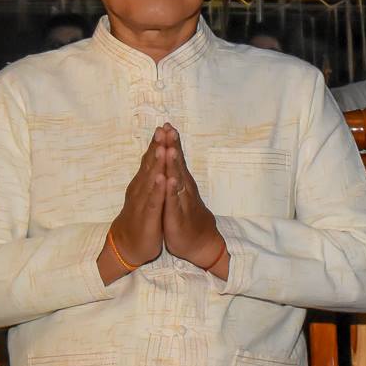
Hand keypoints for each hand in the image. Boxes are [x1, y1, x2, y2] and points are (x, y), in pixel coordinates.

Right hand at [108, 129, 168, 269]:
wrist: (127, 244)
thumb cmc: (139, 218)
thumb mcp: (145, 194)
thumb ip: (148, 176)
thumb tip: (153, 158)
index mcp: (143, 183)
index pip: (150, 160)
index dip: (157, 143)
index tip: (165, 126)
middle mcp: (141, 189)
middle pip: (150, 164)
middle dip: (157, 146)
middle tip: (163, 129)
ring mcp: (144, 202)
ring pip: (151, 180)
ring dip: (157, 163)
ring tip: (163, 147)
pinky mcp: (148, 217)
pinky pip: (154, 201)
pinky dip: (158, 190)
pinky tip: (163, 179)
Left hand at [158, 124, 226, 270]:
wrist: (199, 241)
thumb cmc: (186, 214)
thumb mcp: (179, 192)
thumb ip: (176, 174)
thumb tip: (173, 155)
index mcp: (180, 182)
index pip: (175, 158)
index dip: (170, 142)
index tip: (165, 124)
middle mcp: (183, 188)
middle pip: (177, 164)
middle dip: (172, 146)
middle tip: (168, 128)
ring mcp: (181, 202)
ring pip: (177, 180)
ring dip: (174, 165)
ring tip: (170, 149)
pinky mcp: (178, 217)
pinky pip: (174, 202)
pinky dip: (172, 191)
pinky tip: (170, 181)